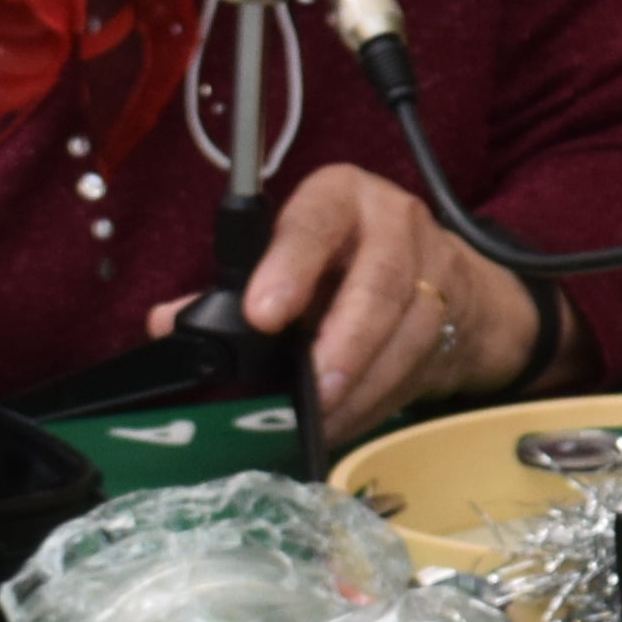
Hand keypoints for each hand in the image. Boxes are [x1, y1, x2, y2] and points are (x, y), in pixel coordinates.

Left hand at [237, 164, 552, 444]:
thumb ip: (231, 288)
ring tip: (325, 420)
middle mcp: (395, 224)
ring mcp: (435, 270)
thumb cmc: (342, 262)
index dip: (290, 266)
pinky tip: (346, 423)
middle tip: (313, 388)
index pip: (316, 222)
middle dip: (345, 342)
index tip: (262, 315)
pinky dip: (377, 402)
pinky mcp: (455, 317)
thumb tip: (165, 324)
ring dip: (363, 384)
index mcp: (339, 197)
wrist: (438, 272)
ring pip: (407, 331)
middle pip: (379, 283)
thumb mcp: (290, 254)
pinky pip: (418, 366)